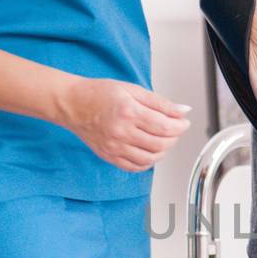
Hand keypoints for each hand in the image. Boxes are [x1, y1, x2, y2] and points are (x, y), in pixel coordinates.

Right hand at [62, 77, 191, 169]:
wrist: (72, 104)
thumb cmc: (99, 94)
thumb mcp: (132, 90)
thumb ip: (160, 102)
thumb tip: (183, 111)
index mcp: (128, 112)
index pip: (165, 127)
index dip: (180, 126)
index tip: (184, 122)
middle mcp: (121, 132)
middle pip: (160, 144)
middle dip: (174, 138)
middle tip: (175, 129)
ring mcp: (114, 147)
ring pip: (150, 159)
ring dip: (163, 151)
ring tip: (163, 140)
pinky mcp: (109, 156)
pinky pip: (135, 167)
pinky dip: (148, 162)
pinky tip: (150, 151)